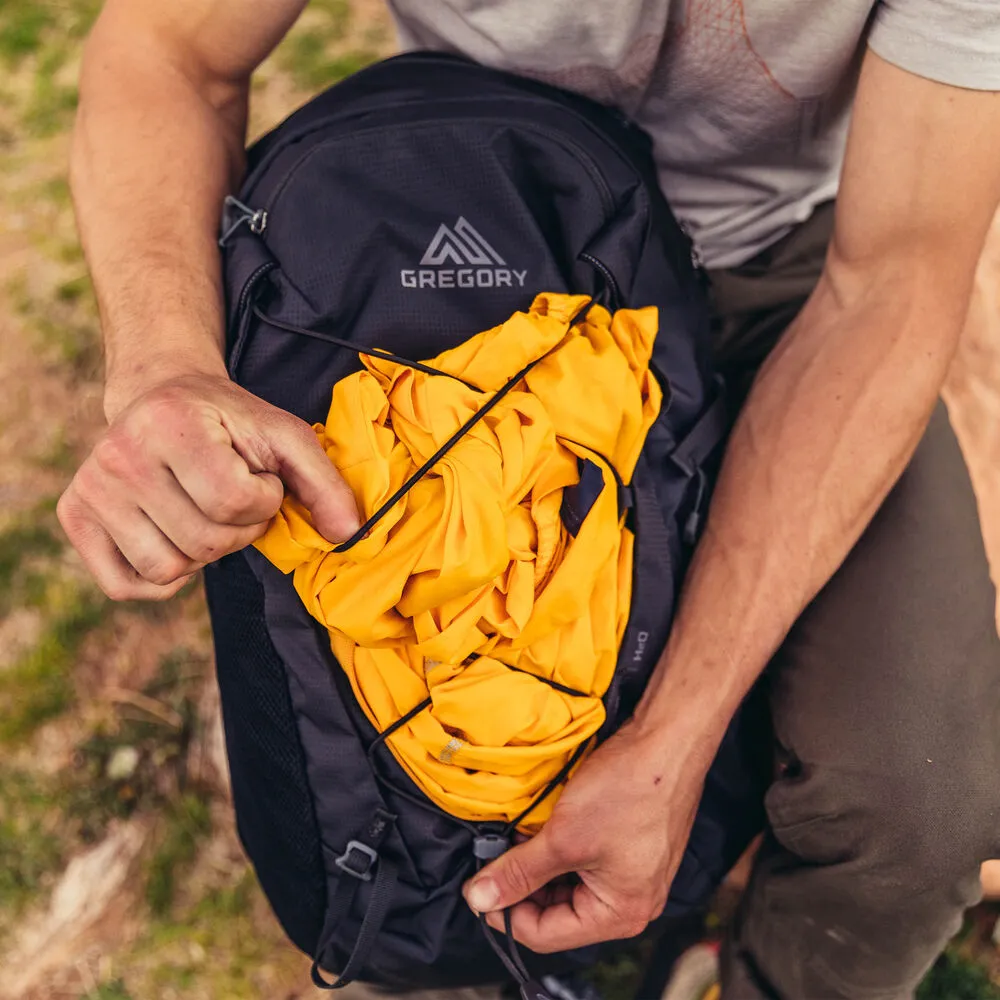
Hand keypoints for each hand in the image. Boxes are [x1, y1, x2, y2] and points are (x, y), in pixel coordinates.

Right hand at [58, 372, 359, 599]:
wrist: (164, 396)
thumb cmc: (232, 422)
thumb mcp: (286, 436)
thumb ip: (325, 483)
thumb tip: (352, 536)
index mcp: (169, 424)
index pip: (234, 503)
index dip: (262, 501)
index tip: (255, 477)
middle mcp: (118, 456)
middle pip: (204, 542)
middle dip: (237, 529)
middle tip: (230, 495)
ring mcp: (90, 488)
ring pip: (168, 569)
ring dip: (203, 551)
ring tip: (202, 510)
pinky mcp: (74, 516)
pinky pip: (126, 584)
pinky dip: (162, 577)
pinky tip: (172, 536)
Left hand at [461, 719, 709, 952]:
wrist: (667, 741)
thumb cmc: (627, 790)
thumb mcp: (562, 836)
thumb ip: (518, 872)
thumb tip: (479, 899)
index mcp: (620, 914)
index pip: (545, 934)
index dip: (505, 912)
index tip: (477, 886)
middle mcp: (632, 903)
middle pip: (558, 912)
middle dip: (523, 885)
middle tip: (495, 857)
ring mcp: (634, 875)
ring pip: (569, 885)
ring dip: (540, 865)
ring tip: (519, 837)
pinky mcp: (631, 848)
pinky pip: (585, 863)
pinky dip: (560, 850)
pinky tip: (545, 826)